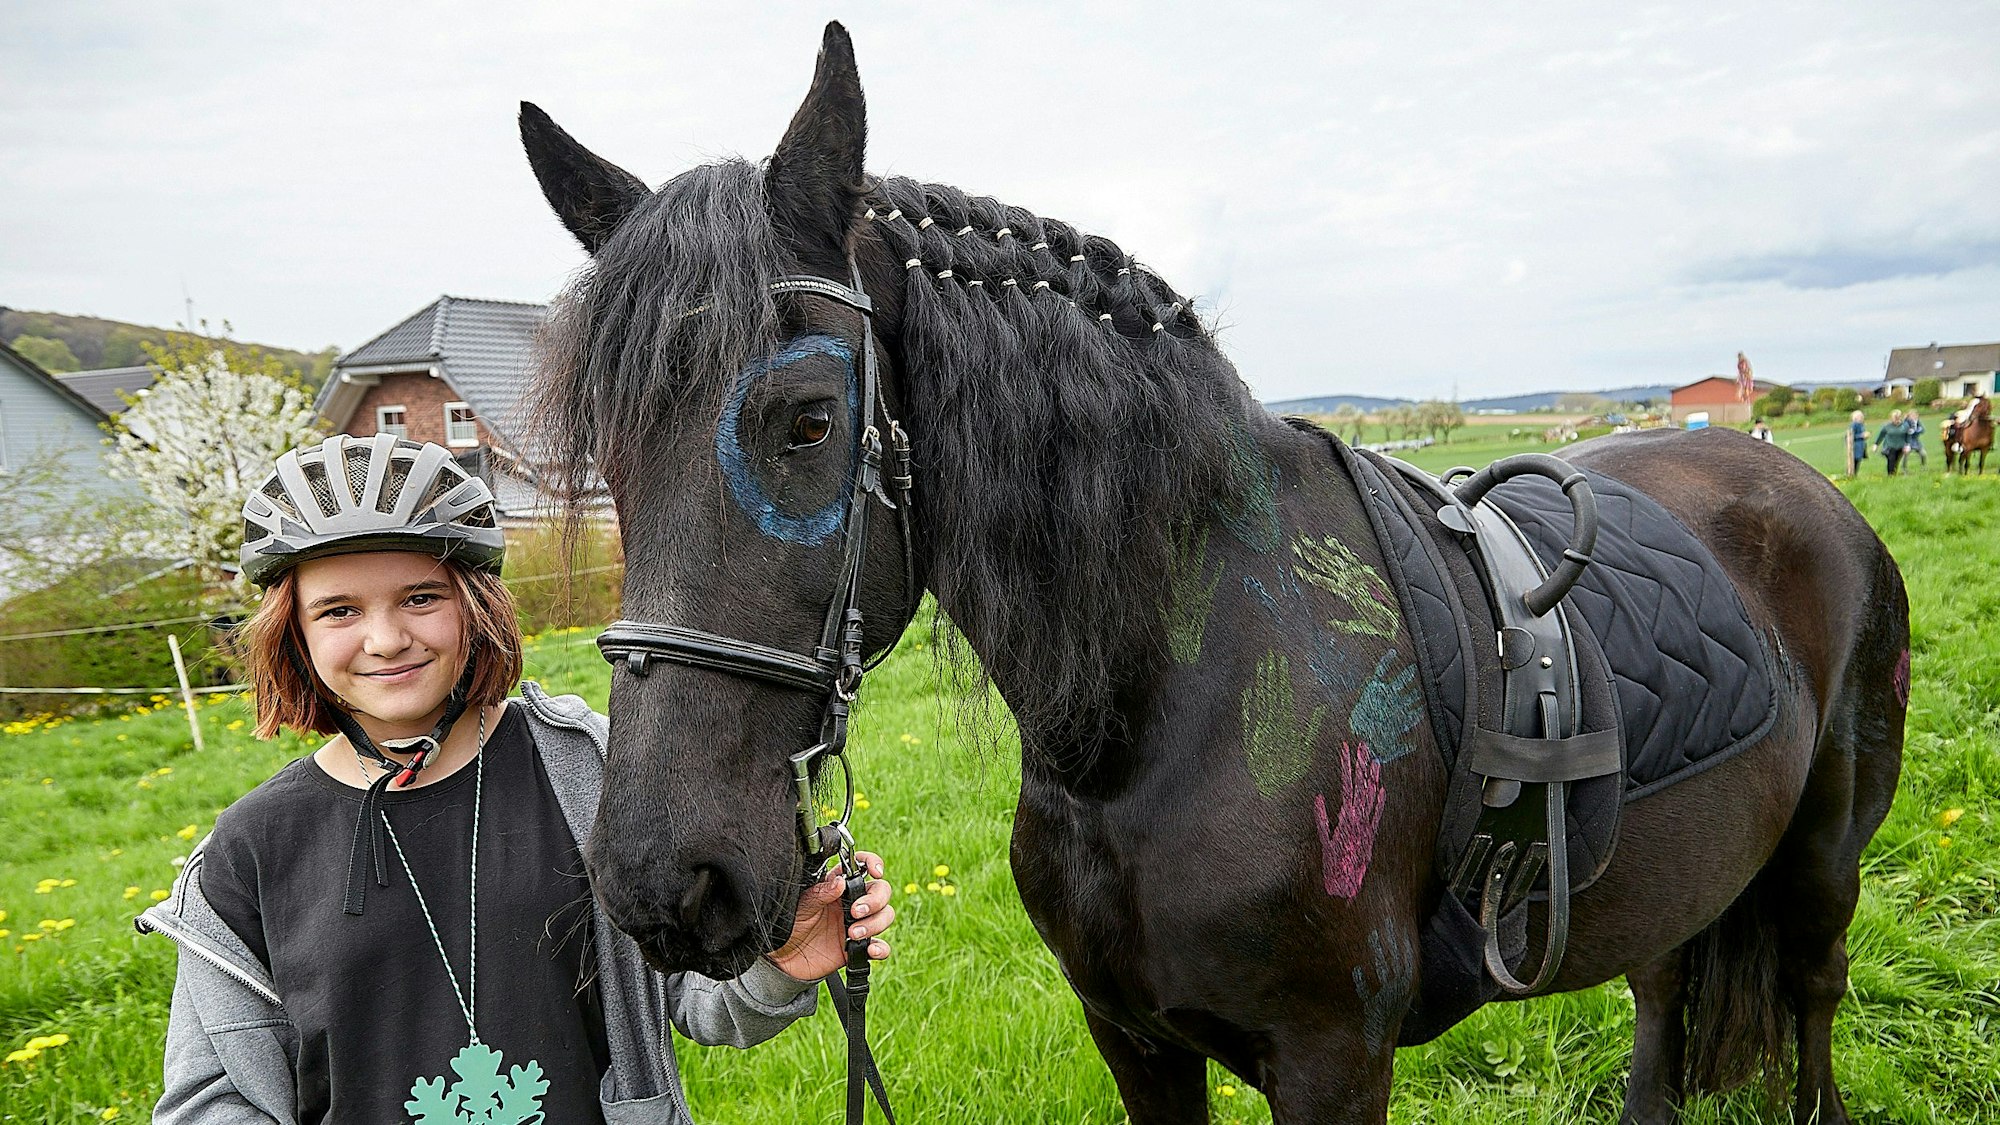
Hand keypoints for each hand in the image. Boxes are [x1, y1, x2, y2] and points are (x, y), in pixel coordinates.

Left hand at [765, 851, 894, 981]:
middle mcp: (851, 902)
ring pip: (885, 916)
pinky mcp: (858, 948)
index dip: (873, 863)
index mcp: (838, 886)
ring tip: (853, 934)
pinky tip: (870, 950)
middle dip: (875, 900)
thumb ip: (821, 893)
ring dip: (875, 924)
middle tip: (855, 912)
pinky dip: (881, 948)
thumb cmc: (788, 925)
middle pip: (881, 891)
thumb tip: (840, 881)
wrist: (782, 958)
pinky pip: (880, 946)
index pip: (862, 866)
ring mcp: (857, 924)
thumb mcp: (802, 905)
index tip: (875, 871)